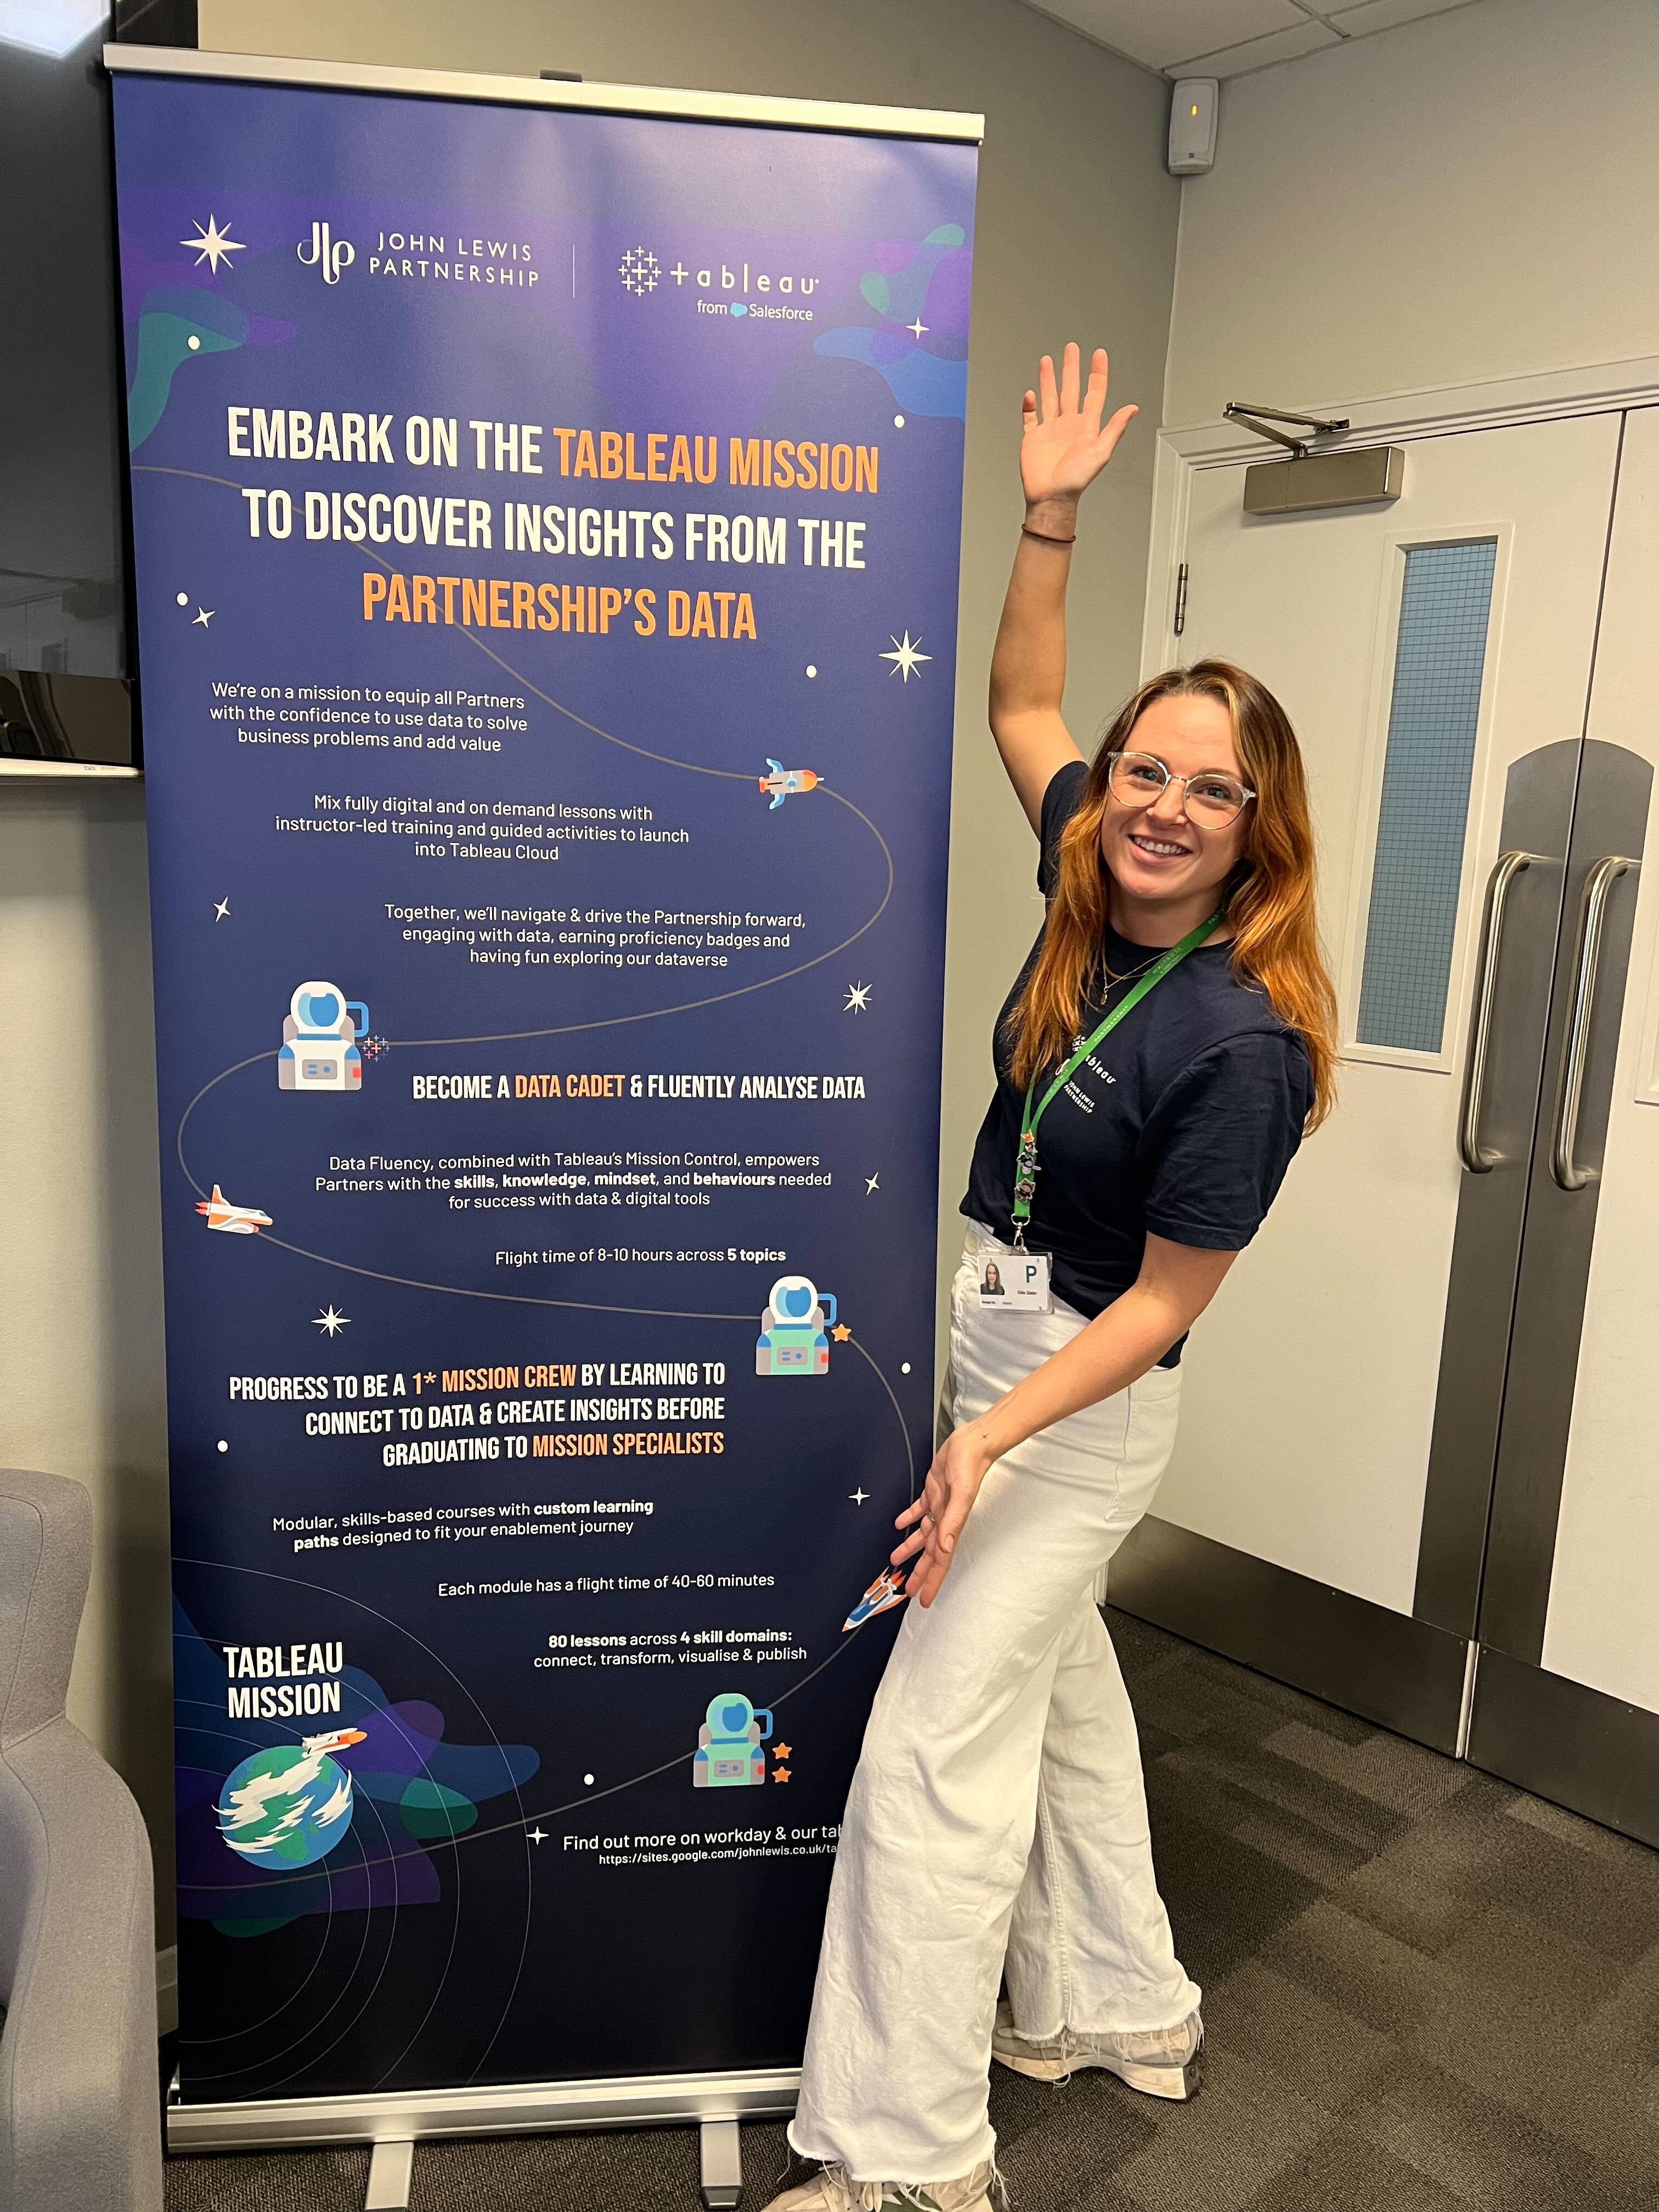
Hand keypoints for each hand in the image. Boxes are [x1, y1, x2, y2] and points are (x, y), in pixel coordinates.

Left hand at [891, 1427, 993, 1607]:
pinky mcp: (933, 1491)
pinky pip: (919, 1510)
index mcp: (951, 1525)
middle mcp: (945, 1519)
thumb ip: (952, 1522)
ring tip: (896, 1560)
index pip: (940, 1561)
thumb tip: (944, 1548)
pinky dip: (909, 1518)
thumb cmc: (970, 1467)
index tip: (924, 1599)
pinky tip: (900, 1523)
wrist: (972, 1443)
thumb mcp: (961, 1495)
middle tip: (908, 1590)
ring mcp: (939, 1506)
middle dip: (919, 1573)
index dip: (931, 1581)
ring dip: (910, 1548)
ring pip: (922, 1534)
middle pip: (930, 1553)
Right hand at [1020, 343, 1136, 515]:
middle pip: (1071, 389)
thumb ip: (1115, 428)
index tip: (1098, 354)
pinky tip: (1030, 394)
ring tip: (1047, 360)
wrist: (1051, 497)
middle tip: (1071, 348)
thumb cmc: (1076, 480)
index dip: (1097, 373)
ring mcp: (1050, 430)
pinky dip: (1029, 405)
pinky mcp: (1033, 438)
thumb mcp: (1101, 452)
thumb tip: (1133, 408)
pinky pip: (1030, 417)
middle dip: (1071, 368)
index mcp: (1086, 426)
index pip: (1094, 393)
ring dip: (1048, 379)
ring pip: (1050, 397)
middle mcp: (1069, 425)